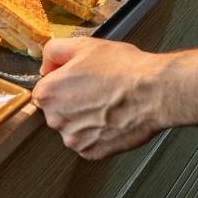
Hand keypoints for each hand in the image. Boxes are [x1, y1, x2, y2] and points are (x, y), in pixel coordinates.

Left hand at [32, 37, 165, 159]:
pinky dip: (98, 131)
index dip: (62, 79)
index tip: (78, 76)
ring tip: (108, 100)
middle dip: (72, 99)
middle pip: (58, 109)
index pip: (44, 88)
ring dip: (85, 117)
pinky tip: (113, 116)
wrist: (152, 92)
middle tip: (96, 86)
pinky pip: (89, 141)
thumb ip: (55, 51)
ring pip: (73, 126)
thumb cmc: (123, 70)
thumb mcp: (84, 45)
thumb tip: (47, 63)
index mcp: (50, 93)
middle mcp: (57, 120)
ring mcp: (75, 139)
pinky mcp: (92, 152)